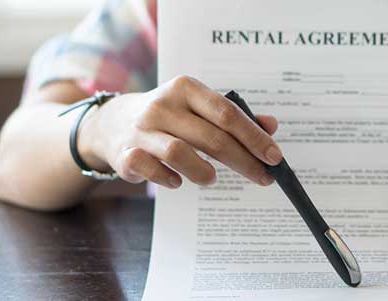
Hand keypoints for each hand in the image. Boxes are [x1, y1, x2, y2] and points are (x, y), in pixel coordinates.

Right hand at [79, 76, 282, 188]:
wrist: (113, 123)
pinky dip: (169, 179)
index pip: (228, 113)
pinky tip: (178, 181)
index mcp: (186, 89)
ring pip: (180, 153)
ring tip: (212, 179)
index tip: (274, 157)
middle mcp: (163, 105)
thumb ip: (236, 117)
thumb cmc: (171, 118)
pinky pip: (152, 169)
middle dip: (243, 161)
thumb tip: (272, 125)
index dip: (254, 137)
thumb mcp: (200, 109)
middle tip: (263, 178)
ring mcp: (142, 129)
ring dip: (204, 172)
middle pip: (212, 137)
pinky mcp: (126, 153)